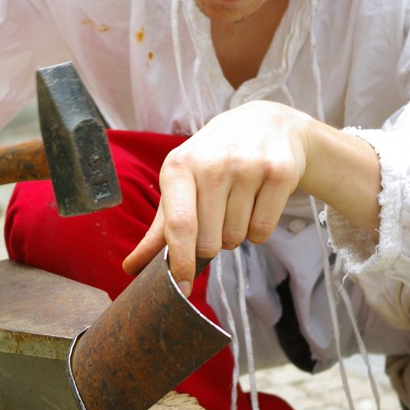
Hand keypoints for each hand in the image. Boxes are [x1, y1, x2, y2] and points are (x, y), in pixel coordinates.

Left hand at [122, 100, 380, 295]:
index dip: (180, 260)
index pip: (180, 224)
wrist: (266, 123)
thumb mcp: (181, 183)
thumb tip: (130, 268)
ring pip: (237, 239)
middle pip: (210, 241)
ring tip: (236, 203)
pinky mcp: (279, 172)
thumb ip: (158, 228)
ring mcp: (249, 165)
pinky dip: (258, 229)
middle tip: (216, 217)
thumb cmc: (213, 160)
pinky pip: (263, 231)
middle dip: (211, 243)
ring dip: (235, 234)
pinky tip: (257, 202)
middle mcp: (213, 163)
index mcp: (180, 166)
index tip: (181, 285)